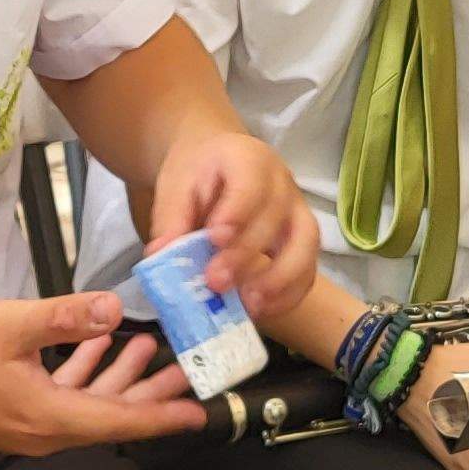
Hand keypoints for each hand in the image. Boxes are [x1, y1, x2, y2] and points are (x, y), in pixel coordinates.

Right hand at [0, 291, 202, 453]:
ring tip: (149, 347)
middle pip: (112, 416)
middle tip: (189, 370)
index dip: (164, 415)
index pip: (122, 421)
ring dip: (118, 377)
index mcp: (51, 417)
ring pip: (88, 406)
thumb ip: (66, 317)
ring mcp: (27, 426)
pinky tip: (95, 345)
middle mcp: (46, 431)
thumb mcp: (11, 325)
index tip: (200, 411)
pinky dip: (82, 374)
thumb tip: (114, 309)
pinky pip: (61, 398)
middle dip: (152, 393)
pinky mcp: (11, 414)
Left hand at [146, 125, 320, 322]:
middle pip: (275, 218)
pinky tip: (261, 310)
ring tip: (248, 305)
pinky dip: (289, 294)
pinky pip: (307, 268)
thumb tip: (161, 256)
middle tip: (216, 282)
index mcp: (248, 159)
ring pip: (305, 244)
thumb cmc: (198, 173)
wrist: (218, 163)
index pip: (251, 183)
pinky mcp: (301, 239)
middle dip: (246, 255)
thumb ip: (170, 218)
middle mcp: (281, 183)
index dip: (237, 212)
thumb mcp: (176, 185)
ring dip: (280, 279)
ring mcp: (297, 211)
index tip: (215, 239)